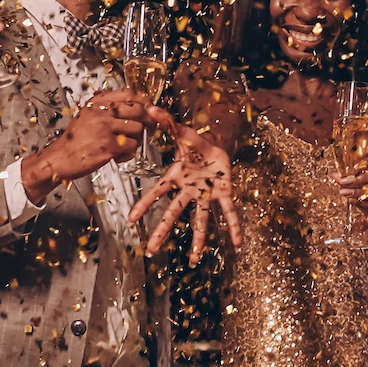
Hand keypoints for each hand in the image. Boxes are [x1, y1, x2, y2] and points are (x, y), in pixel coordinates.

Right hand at [23, 90, 152, 200]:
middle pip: (138, 110)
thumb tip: (138, 109)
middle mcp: (101, 112)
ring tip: (125, 146)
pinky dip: (128, 153)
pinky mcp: (108, 146)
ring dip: (136, 140)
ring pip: (138, 129)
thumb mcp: (88, 117)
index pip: (129, 93)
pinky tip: (118, 156)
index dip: (144, 101)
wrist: (58, 159)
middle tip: (147, 129)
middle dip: (147, 121)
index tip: (150, 108)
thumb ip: (109, 111)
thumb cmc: (74, 142)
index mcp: (97, 103)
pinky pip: (132, 146)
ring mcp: (105, 128)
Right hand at [130, 125, 239, 263]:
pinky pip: (228, 212)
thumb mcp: (181, 132)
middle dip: (162, 231)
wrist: (217, 145)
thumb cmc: (195, 143)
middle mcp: (188, 191)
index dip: (143, 205)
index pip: (156, 192)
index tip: (130, 220)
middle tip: (150, 251)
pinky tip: (237, 244)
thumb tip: (150, 106)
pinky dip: (233, 227)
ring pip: (200, 219)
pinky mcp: (223, 194)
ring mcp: (205, 194)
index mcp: (175, 177)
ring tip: (193, 260)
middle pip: (173, 213)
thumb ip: (166, 121)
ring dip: (198, 239)